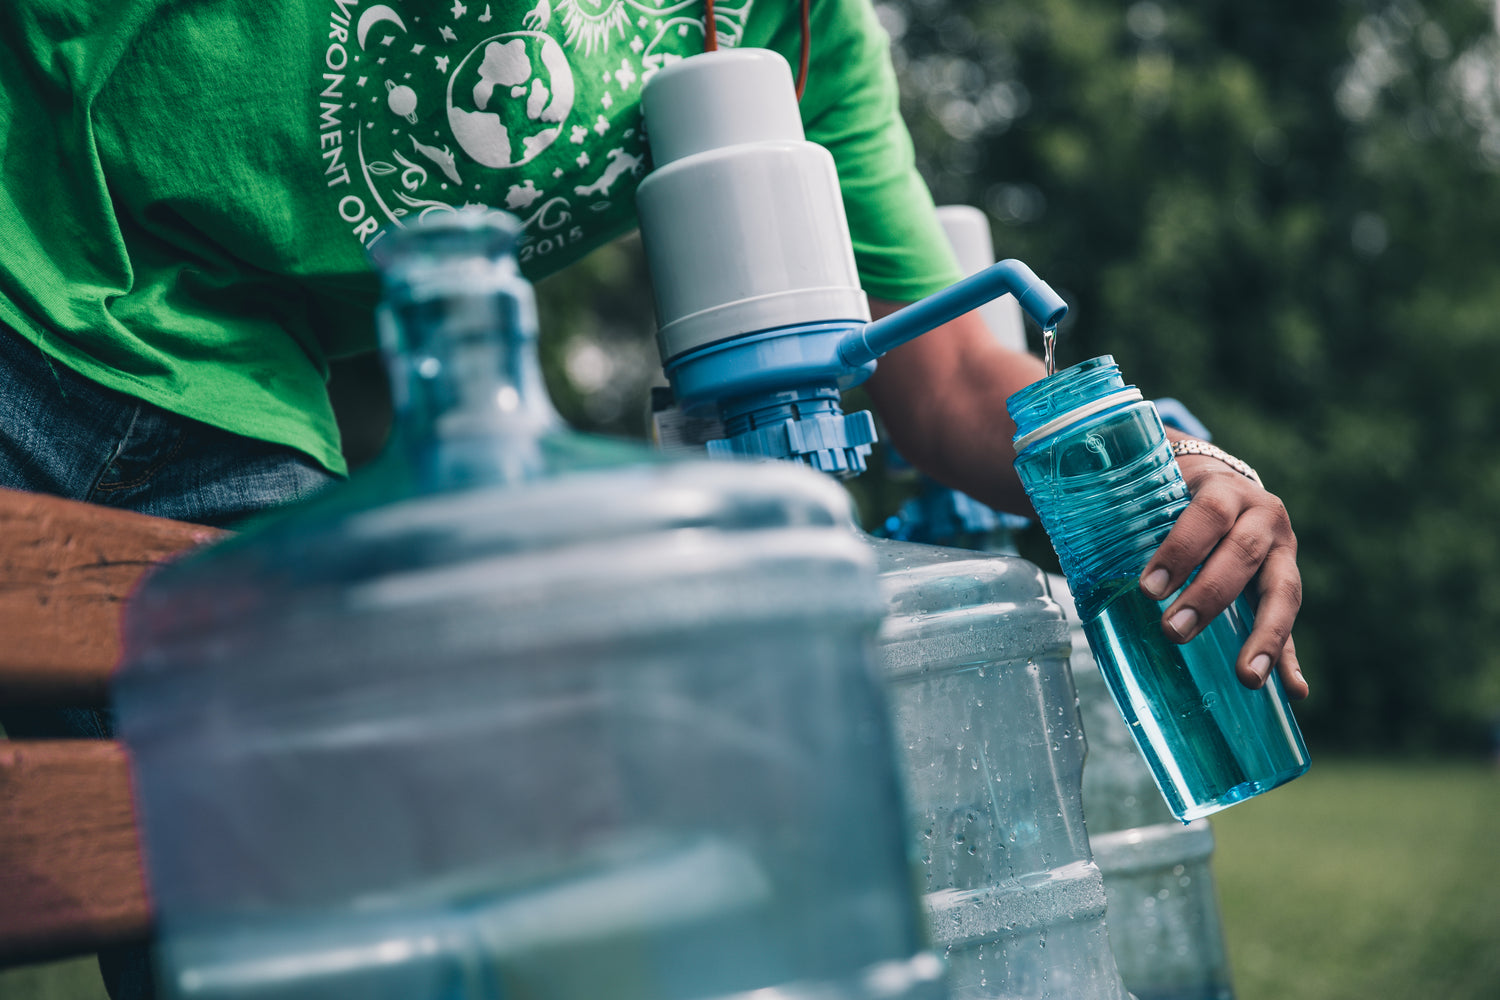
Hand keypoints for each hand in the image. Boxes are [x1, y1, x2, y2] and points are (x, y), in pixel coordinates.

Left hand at [1138, 451, 1309, 699]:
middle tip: (1174, 631)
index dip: (1180, 550)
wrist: (1217, 479)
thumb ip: (1118, 509)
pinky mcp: (1286, 582)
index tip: (1149, 588)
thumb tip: (1051, 517)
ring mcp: (1282, 550)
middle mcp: (1262, 515)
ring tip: (1247, 677)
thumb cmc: (1170, 491)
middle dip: (1209, 596)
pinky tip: (1295, 690)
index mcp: (1224, 487)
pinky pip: (1292, 623)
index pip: (1207, 514)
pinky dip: (1291, 657)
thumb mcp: (1152, 488)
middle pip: (1242, 554)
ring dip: (1265, 636)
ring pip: (1282, 591)